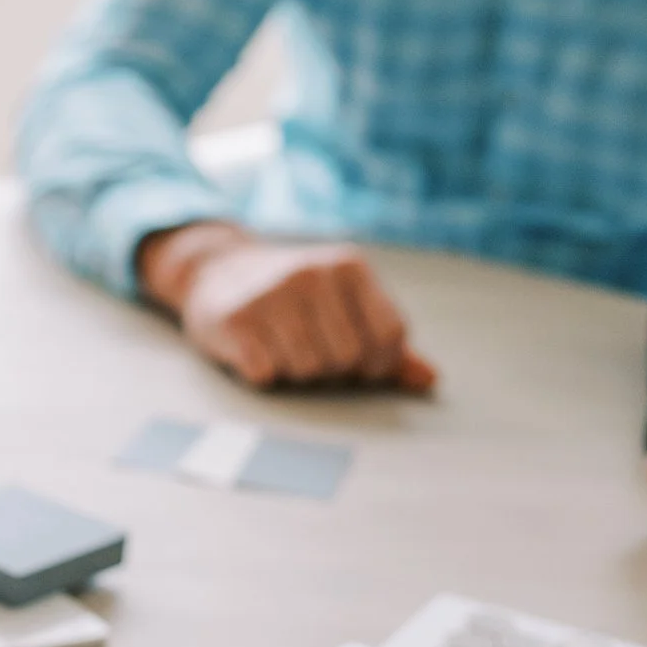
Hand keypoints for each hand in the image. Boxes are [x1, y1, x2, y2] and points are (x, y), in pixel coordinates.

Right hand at [140, 222, 436, 391]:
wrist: (218, 272)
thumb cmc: (294, 299)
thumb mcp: (345, 305)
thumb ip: (387, 342)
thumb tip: (428, 379)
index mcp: (350, 267)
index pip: (390, 335)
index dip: (379, 363)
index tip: (360, 363)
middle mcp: (312, 274)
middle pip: (348, 358)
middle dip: (333, 369)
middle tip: (313, 352)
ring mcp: (271, 294)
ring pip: (307, 370)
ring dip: (297, 372)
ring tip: (283, 348)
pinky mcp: (236, 319)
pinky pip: (266, 373)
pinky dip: (263, 373)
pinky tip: (256, 349)